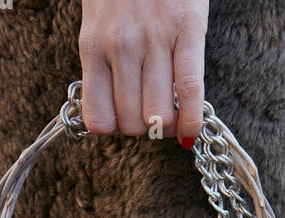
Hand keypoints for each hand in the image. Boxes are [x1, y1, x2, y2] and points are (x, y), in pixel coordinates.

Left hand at [78, 0, 208, 146]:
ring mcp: (154, 40)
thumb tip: (116, 108)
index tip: (127, 121)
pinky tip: (191, 130)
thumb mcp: (98, 21)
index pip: (100, 120)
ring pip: (158, 115)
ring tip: (171, 115)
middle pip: (133, 122)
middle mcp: (120, 47)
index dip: (116, 130)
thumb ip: (103, 60)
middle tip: (152, 117)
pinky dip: (191, 119)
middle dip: (144, 130)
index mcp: (93, 46)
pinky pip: (189, 90)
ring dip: (167, 126)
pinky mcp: (187, 30)